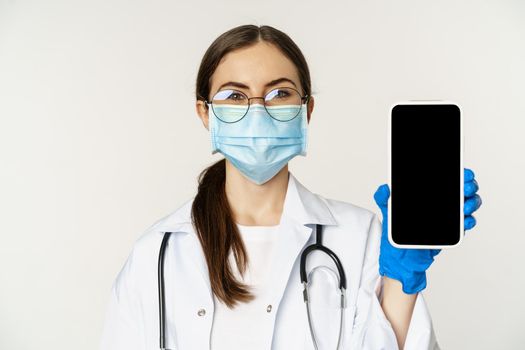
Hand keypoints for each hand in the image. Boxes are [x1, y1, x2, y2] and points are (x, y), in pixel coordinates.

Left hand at [373, 168, 481, 293]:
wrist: (400, 257)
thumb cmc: (396, 231)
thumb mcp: (387, 211)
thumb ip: (383, 198)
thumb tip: (385, 189)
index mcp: (430, 194)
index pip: (449, 177)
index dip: (460, 173)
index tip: (464, 173)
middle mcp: (442, 203)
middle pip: (464, 189)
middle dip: (470, 186)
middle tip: (466, 188)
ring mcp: (449, 218)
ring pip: (468, 205)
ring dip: (472, 203)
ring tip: (465, 206)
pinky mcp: (451, 232)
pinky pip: (466, 224)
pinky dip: (469, 221)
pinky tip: (465, 220)